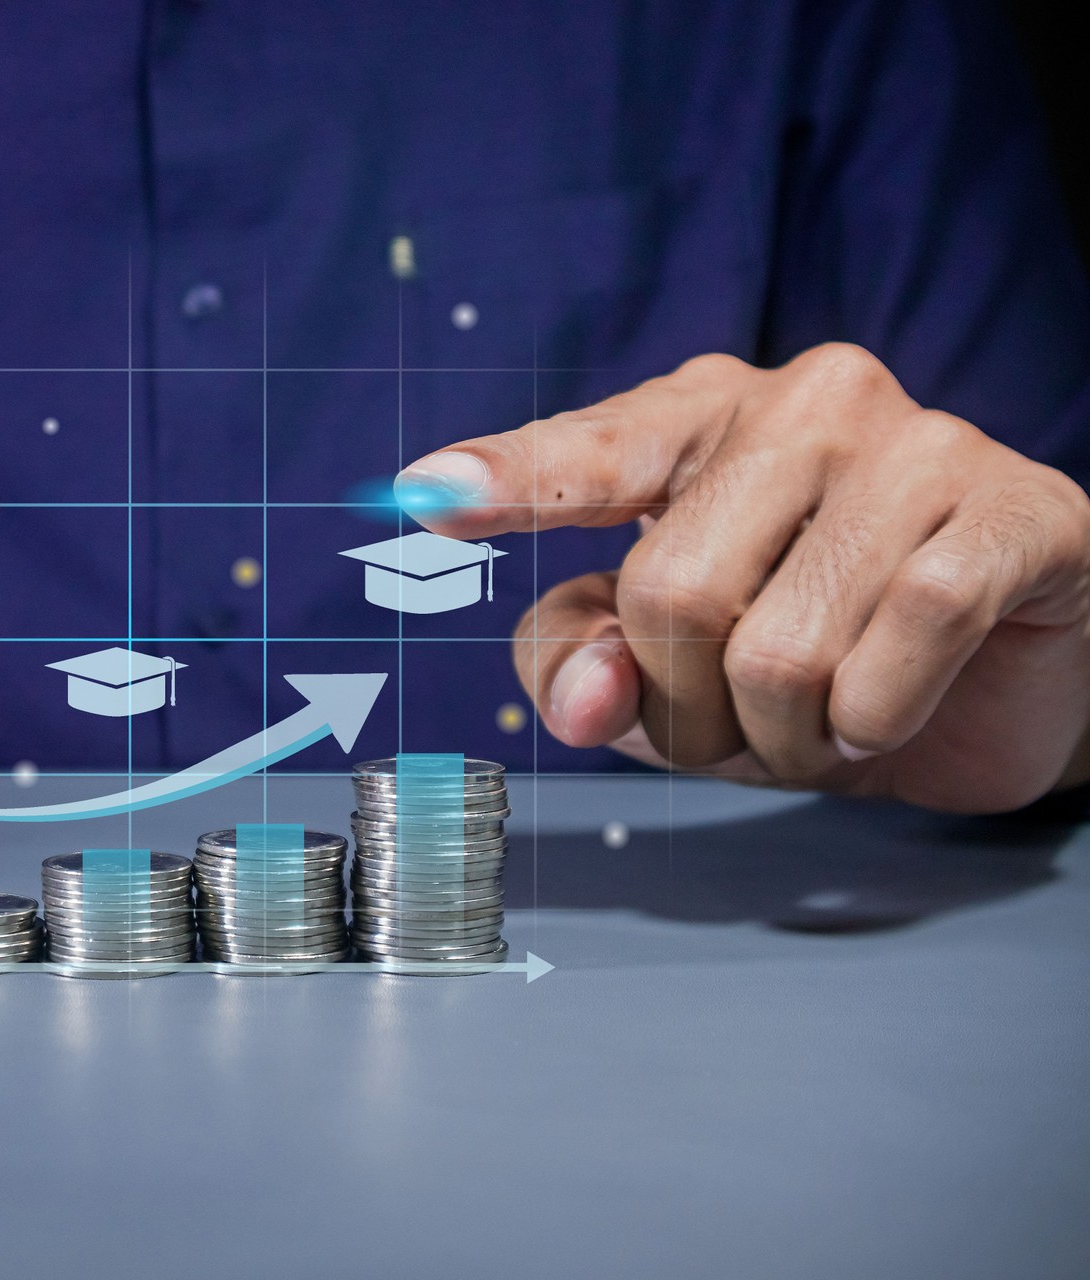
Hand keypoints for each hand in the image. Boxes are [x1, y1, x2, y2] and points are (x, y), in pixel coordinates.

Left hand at [396, 343, 1089, 813]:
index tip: (421, 495)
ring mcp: (917, 444)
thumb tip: (578, 700)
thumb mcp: (671, 665)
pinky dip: (878, 714)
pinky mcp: (1016, 507)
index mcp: (698, 420)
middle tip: (738, 725)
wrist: (1007, 672)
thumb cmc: (815, 645)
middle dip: (690, 711)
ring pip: (780, 642)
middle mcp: (802, 404)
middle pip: (670, 595)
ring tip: (820, 719)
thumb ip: (586, 661)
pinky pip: (908, 633)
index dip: (508, 479)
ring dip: (785, 736)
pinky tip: (890, 707)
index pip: (591, 451)